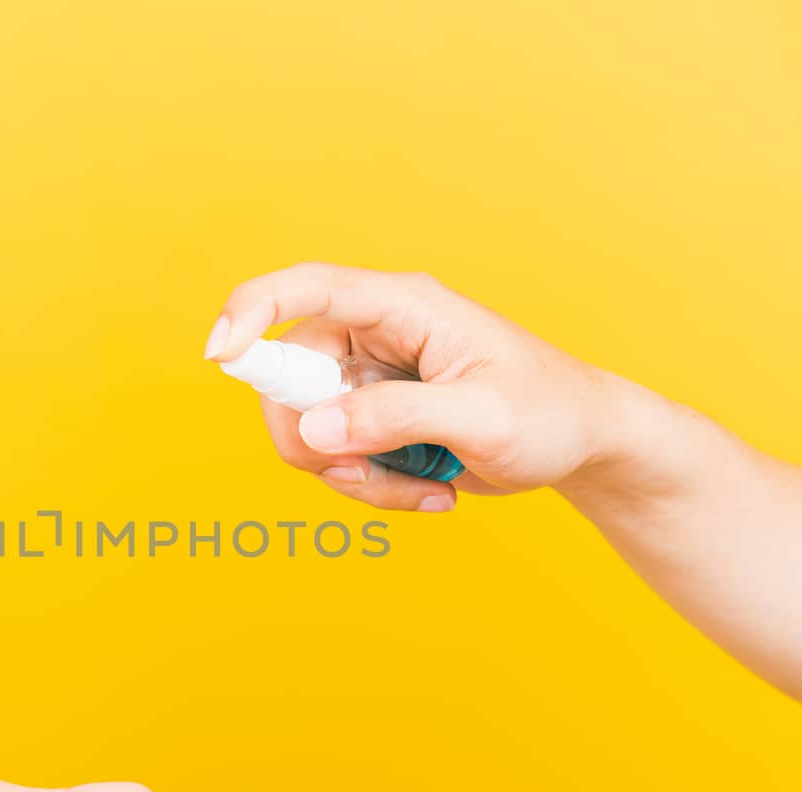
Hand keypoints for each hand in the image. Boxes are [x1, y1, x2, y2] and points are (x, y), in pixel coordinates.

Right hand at [205, 262, 644, 510]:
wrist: (581, 445)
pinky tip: (428, 493)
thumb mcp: (480, 417)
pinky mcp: (373, 419)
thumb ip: (396, 417)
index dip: (252, 310)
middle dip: (312, 440)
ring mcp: (370, 379)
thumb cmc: (549, 413)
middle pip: (288, 378)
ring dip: (351, 475)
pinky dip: (369, 487)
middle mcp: (375, 335)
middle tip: (361, 474)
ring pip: (306, 430)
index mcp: (403, 306)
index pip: (308, 288)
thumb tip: (314, 427)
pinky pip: (333, 459)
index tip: (220, 354)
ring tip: (421, 488)